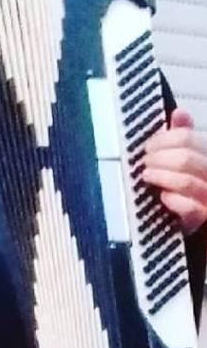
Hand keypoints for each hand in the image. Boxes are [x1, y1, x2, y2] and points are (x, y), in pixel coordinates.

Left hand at [143, 109, 206, 235]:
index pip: (188, 137)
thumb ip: (188, 138)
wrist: (203, 234)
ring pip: (185, 179)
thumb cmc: (196, 193)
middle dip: (158, 158)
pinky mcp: (206, 218)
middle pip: (185, 157)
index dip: (163, 139)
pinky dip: (172, 199)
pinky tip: (164, 198)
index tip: (149, 145)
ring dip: (160, 176)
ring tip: (148, 175)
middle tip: (146, 161)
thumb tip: (179, 113)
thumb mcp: (194, 161)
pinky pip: (190, 207)